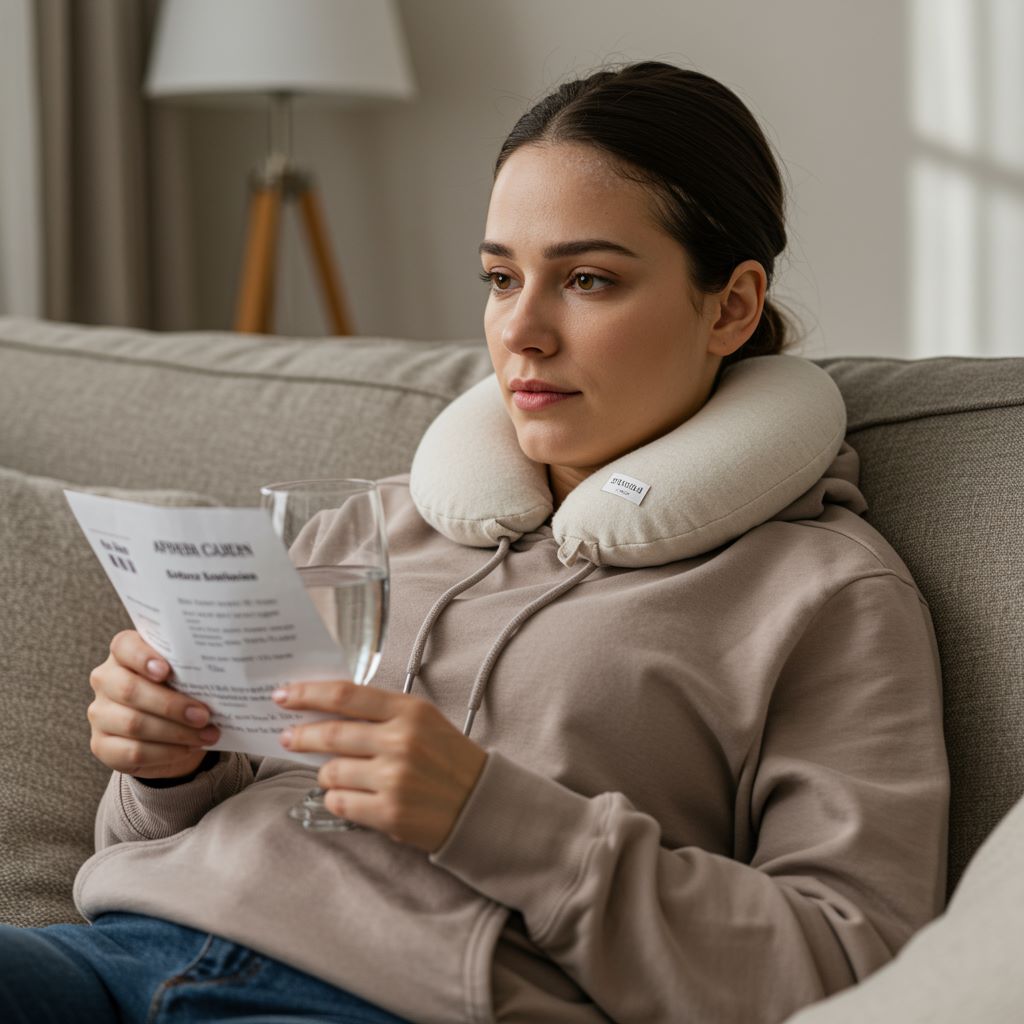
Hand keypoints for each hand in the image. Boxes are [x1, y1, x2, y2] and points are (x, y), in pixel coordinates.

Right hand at [88, 630, 219, 779]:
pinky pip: (132, 752)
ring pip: (133, 724)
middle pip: (130, 690)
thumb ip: (191, 669)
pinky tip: (188, 749)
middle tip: (204, 715)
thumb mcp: (185, 676)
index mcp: (124, 653)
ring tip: (206, 735)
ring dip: (175, 733)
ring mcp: (100, 713)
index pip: (124, 647)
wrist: (169, 731)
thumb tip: (222, 672)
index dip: (142, 657)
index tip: (167, 671)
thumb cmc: (180, 691)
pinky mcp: (101, 745)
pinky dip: (165, 752)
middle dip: (171, 705)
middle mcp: (106, 680)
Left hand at [273, 681, 486, 852]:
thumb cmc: (447, 759)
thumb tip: (324, 710)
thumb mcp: (423, 721)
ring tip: (339, 774)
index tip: (283, 694)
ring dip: (327, 774)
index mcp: (409, 711)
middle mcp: (401, 741)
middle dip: (300, 736)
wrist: (480, 804)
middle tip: (288, 737)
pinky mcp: (389, 813)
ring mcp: (395, 778)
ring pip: (330, 773)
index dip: (307, 693)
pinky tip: (352, 796)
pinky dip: (338, 800)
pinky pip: (340, 803)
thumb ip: (381, 713)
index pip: (345, 695)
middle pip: (330, 734)